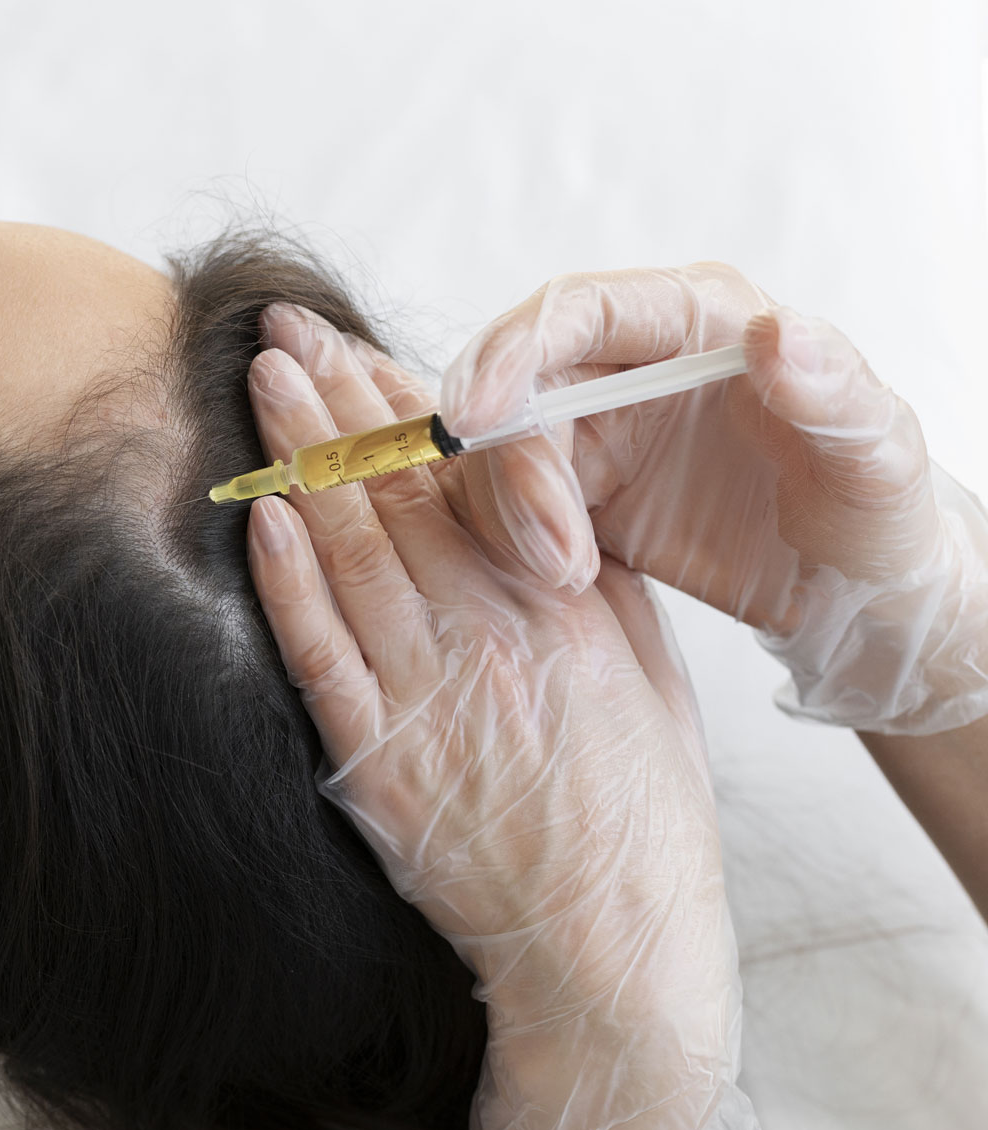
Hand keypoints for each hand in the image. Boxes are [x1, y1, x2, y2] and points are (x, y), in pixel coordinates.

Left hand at [243, 302, 759, 1129]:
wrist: (612, 948)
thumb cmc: (638, 815)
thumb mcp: (647, 677)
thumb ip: (585, 583)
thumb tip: (531, 504)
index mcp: (560, 606)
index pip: (470, 476)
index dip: (405, 402)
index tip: (359, 344)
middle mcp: (491, 636)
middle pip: (399, 494)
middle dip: (335, 402)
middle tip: (283, 329)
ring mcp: (429, 699)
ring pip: (352, 555)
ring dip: (301, 461)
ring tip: (261, 384)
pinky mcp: (380, 764)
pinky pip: (322, 656)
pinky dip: (287, 583)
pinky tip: (260, 517)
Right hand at [438, 262, 987, 734]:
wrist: (856, 596)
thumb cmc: (879, 515)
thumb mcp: (878, 457)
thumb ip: (833, 389)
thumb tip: (776, 332)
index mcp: (700, 320)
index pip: (577, 310)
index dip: (512, 354)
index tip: (474, 419)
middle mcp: (634, 363)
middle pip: (521, 388)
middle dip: (514, 469)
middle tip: (553, 553)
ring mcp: (600, 428)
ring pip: (502, 451)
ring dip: (512, 516)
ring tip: (570, 577)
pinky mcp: (578, 491)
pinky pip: (507, 504)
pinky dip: (512, 543)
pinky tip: (566, 581)